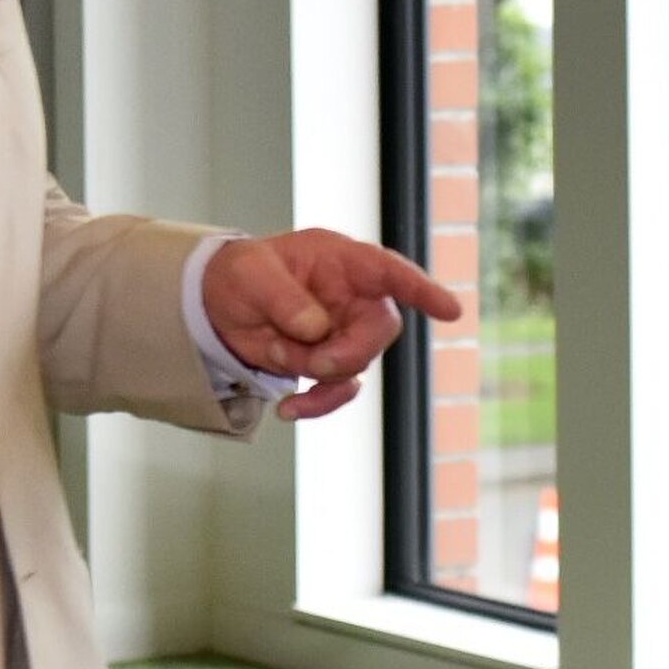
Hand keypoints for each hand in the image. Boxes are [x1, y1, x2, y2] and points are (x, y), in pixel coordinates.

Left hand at [205, 228, 463, 420]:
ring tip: (272, 352)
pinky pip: (339, 390)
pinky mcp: (329, 361)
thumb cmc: (240, 274)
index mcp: (341, 261)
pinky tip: (287, 408)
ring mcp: (344, 331)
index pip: (390, 272)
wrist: (217, 305)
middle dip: (349, 352)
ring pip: (356, 364)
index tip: (451, 311)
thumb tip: (317, 329)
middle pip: (380, 330)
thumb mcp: (251, 275)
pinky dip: (316, 403)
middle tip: (313, 360)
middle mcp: (352, 296)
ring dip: (317, 371)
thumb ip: (284, 299)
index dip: (423, 290)